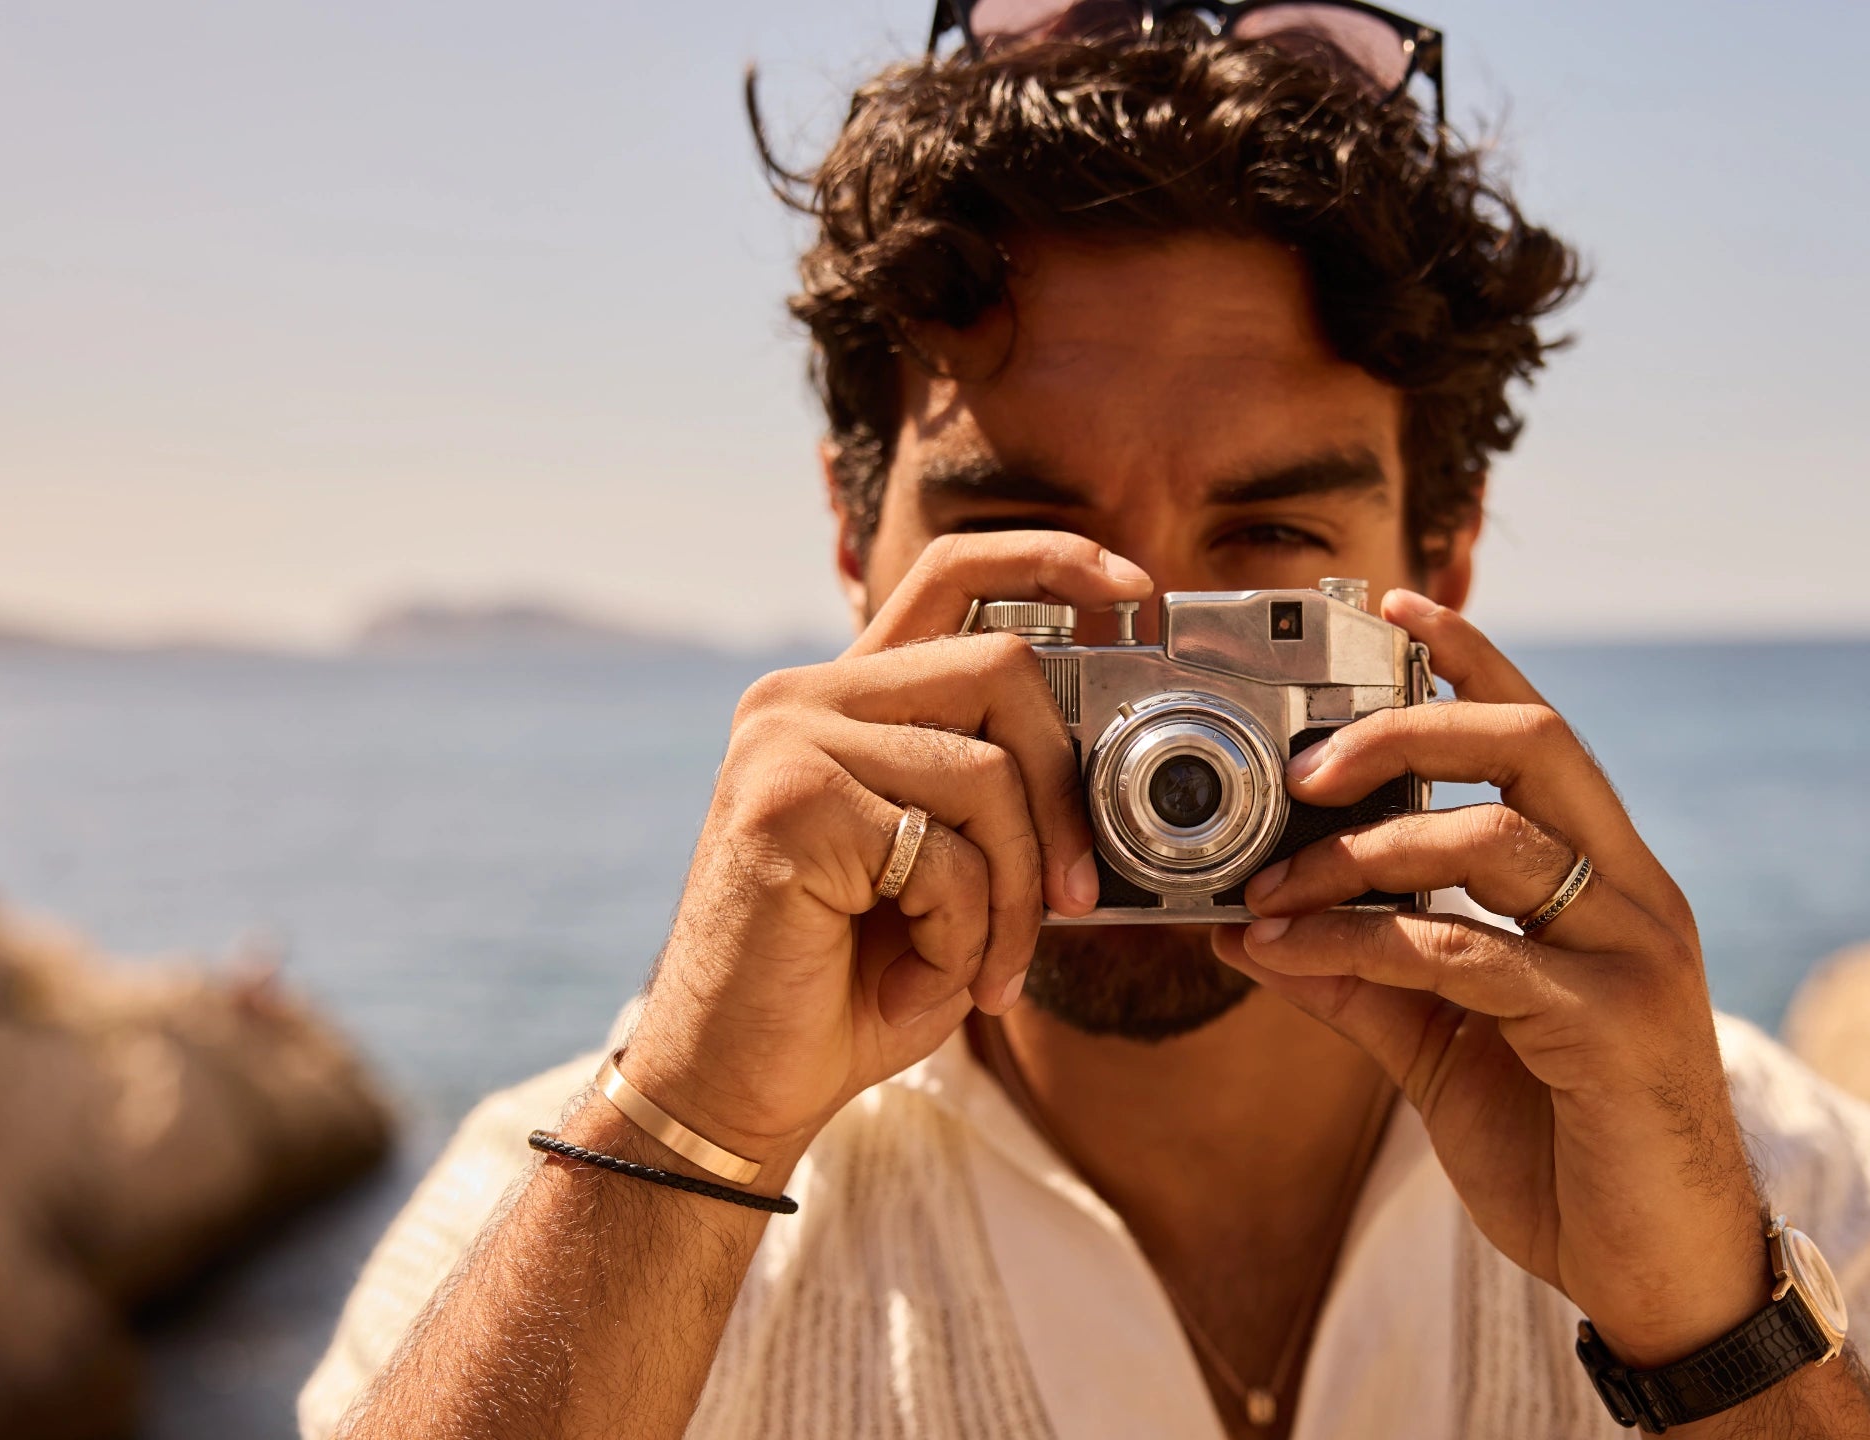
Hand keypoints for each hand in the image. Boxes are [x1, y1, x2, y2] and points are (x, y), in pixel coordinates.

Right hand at [617, 534, 1152, 1177]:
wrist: (733, 1089)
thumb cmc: (847, 989)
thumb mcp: (947, 876)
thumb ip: (999, 804)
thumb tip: (1109, 772)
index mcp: (844, 700)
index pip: (952, 573)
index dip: (1054, 562)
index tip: (1136, 590)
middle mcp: (804, 698)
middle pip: (1005, 667)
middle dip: (1066, 794)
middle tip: (1079, 898)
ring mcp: (786, 742)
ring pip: (990, 772)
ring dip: (1020, 895)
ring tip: (985, 967)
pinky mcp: (786, 805)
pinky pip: (949, 853)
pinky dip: (968, 932)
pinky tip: (921, 973)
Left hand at [1212, 590, 1771, 1366]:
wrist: (1662, 1278)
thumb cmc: (1567, 1148)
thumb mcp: (1447, 1049)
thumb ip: (1366, 979)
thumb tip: (1250, 929)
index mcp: (1606, 882)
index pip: (1541, 734)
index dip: (1471, 661)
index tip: (1389, 607)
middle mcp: (1633, 896)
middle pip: (1533, 746)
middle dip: (1409, 728)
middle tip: (1304, 764)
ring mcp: (1631, 957)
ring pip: (1495, 840)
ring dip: (1361, 850)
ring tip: (1266, 887)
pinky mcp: (1609, 1030)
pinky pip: (1465, 954)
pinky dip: (1359, 942)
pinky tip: (1286, 954)